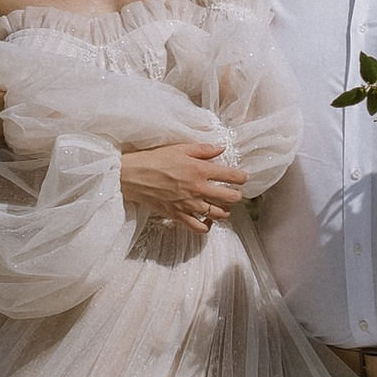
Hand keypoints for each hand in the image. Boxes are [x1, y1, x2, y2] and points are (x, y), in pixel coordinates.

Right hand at [121, 138, 245, 233]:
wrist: (132, 176)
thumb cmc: (155, 159)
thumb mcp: (180, 148)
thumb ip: (203, 150)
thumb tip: (222, 149)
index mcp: (199, 170)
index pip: (231, 176)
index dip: (242, 178)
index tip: (243, 178)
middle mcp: (197, 189)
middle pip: (230, 198)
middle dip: (237, 196)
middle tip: (235, 193)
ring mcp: (189, 205)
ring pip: (218, 214)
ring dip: (225, 211)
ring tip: (223, 206)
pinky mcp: (178, 216)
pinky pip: (199, 227)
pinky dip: (207, 226)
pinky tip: (207, 220)